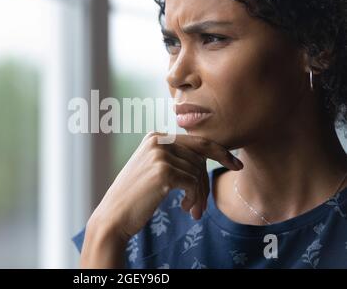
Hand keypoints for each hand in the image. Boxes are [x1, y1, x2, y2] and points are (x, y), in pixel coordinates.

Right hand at [87, 132, 242, 242]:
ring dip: (199, 195)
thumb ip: (174, 158)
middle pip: (200, 158)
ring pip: (198, 172)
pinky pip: (194, 183)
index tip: (236, 164)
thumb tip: (206, 158)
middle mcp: (158, 140)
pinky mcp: (163, 171)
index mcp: (156, 136)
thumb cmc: (135, 196)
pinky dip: (195, 199)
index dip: (221, 152)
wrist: (114, 215)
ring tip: (191, 210)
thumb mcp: (152, 169)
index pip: (197, 141)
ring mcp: (159, 154)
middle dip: (205, 182)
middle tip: (201, 205)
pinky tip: (185, 209)